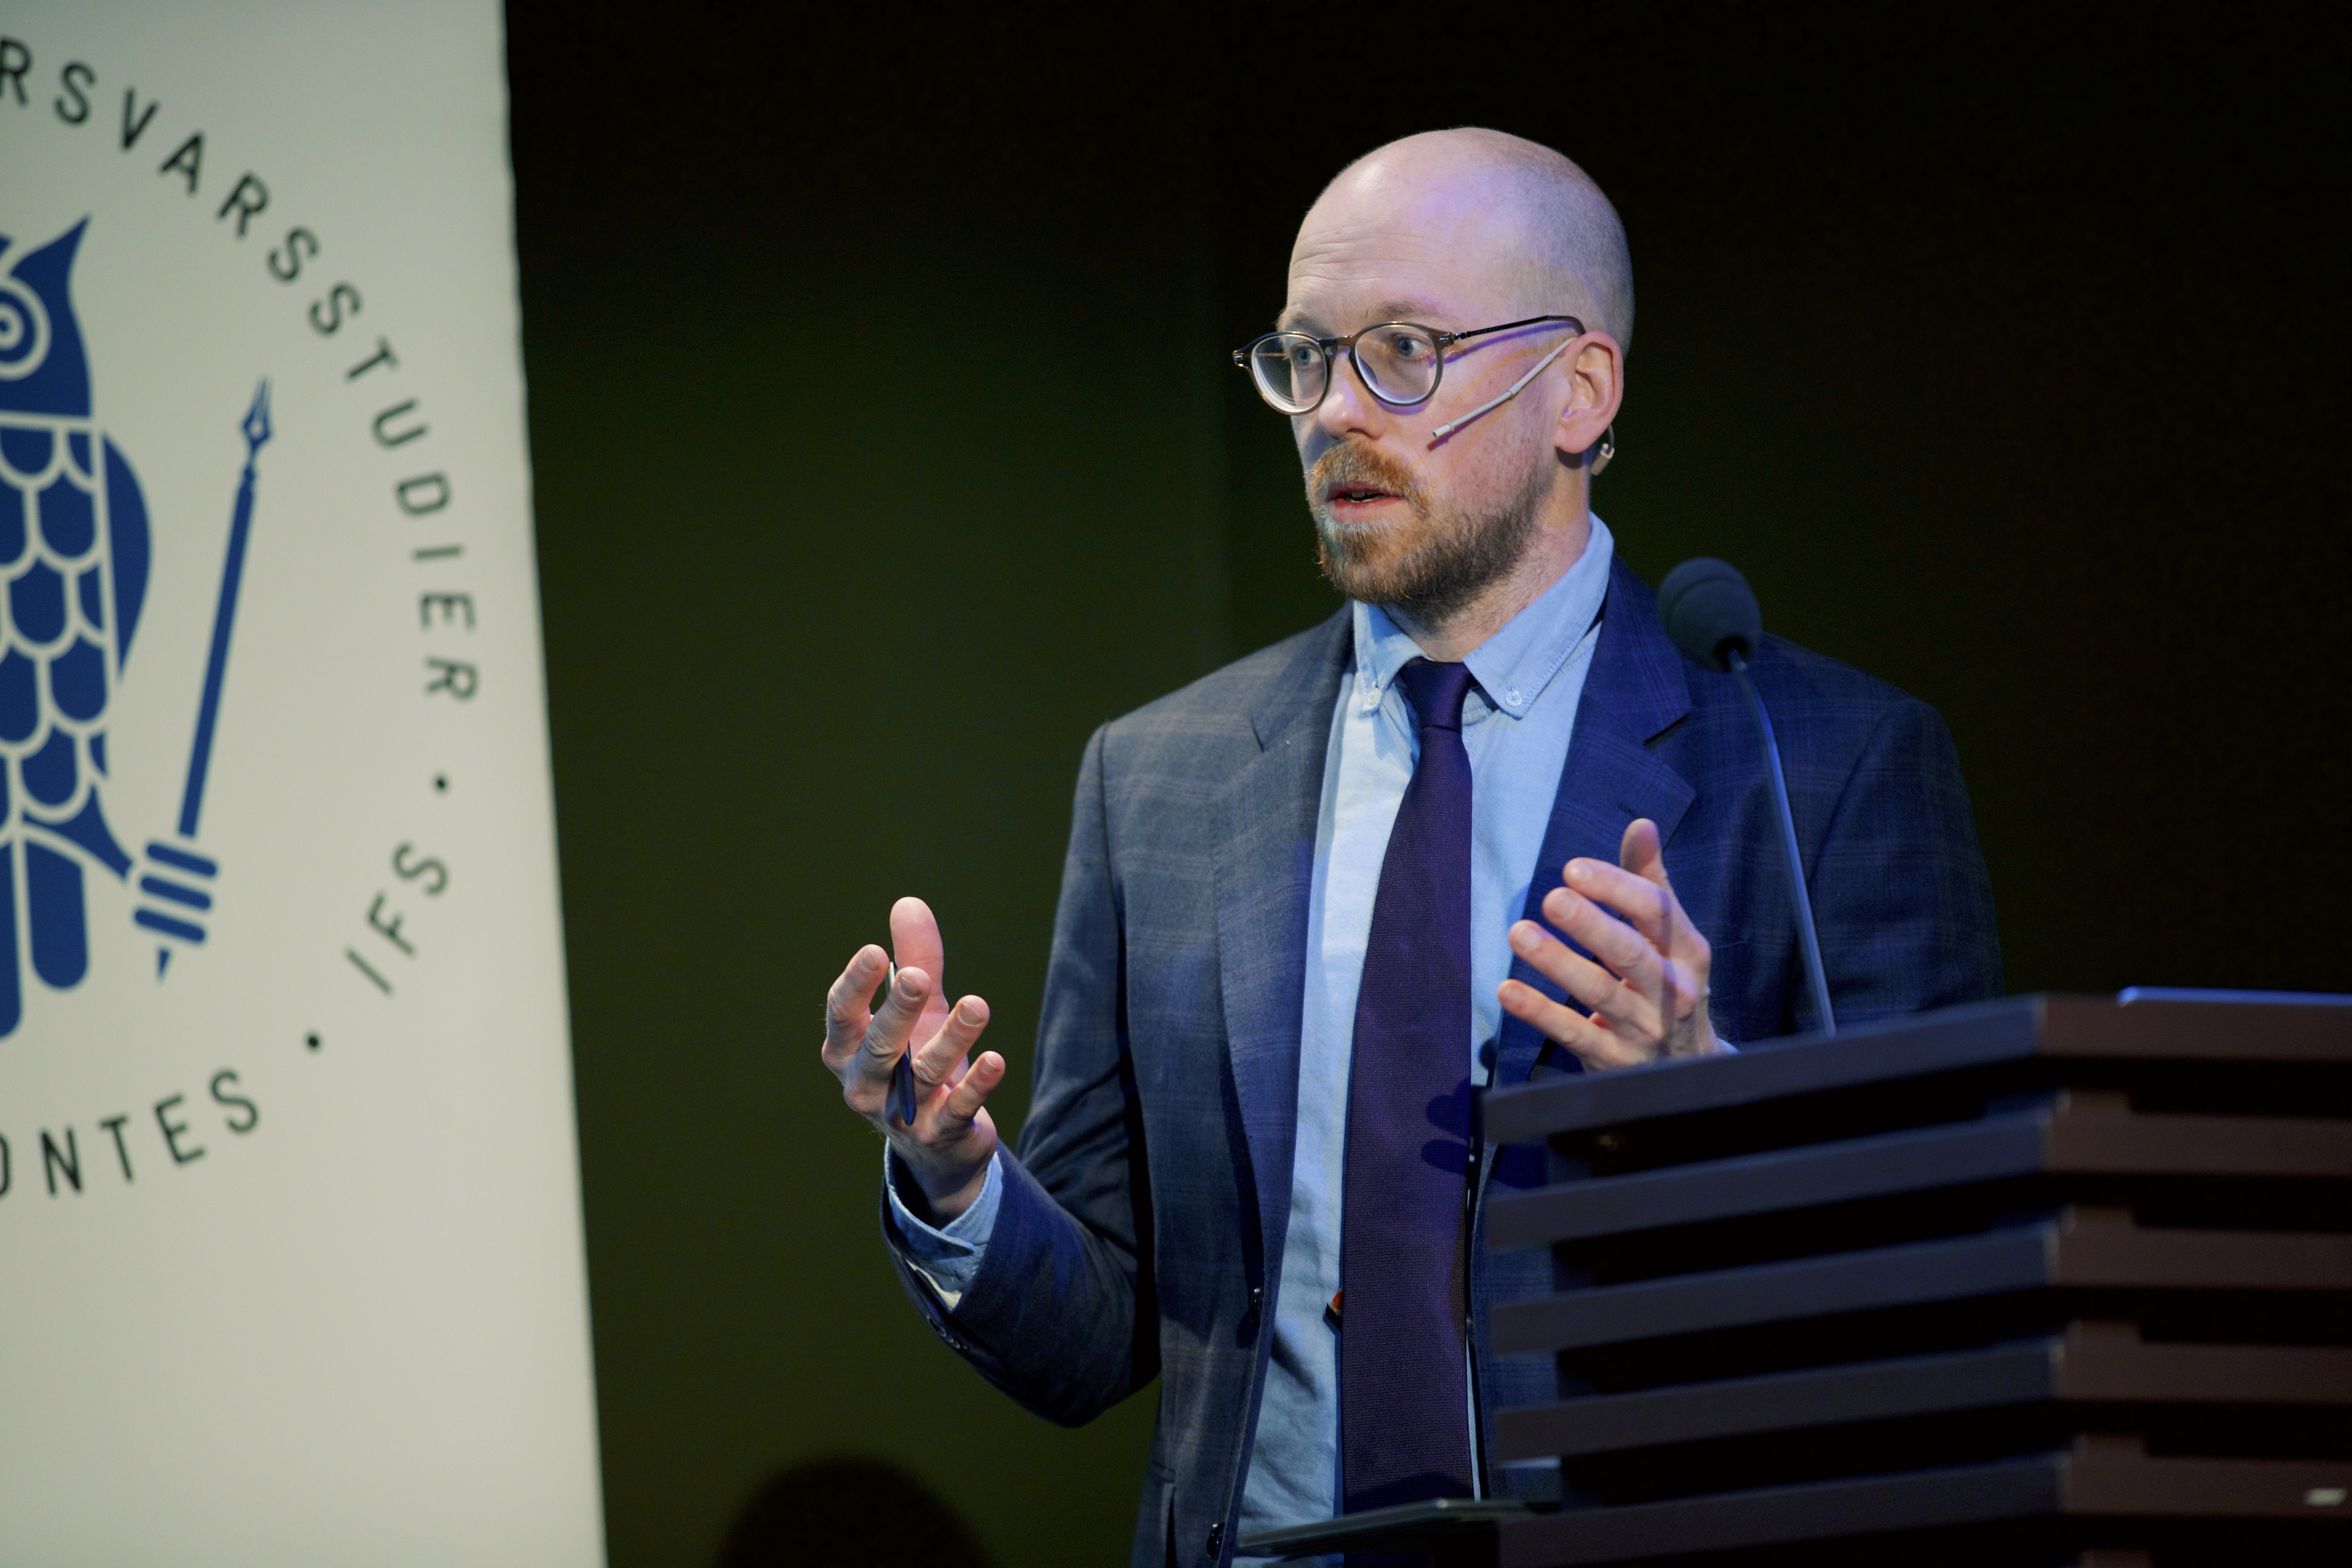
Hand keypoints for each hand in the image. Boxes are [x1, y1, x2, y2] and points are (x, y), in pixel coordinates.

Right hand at [822, 896, 1004, 1219]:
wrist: (937, 1140)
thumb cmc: (915, 1059)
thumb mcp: (917, 1010)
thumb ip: (913, 958)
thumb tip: (909, 903)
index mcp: (847, 1051)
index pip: (842, 1016)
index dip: (855, 985)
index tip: (874, 950)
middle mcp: (864, 1085)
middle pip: (878, 1047)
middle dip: (897, 1011)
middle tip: (917, 976)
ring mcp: (900, 1115)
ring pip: (924, 1075)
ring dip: (952, 1040)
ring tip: (978, 1005)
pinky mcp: (939, 1134)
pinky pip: (957, 1110)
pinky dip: (976, 1086)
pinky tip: (995, 1060)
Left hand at [1498, 818, 1723, 1069]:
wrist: (1688, 1068)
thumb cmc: (1669, 984)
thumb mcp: (1672, 939)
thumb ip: (1651, 883)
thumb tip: (1640, 825)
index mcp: (1688, 952)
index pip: (1657, 912)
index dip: (1617, 887)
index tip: (1573, 868)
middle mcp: (1673, 991)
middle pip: (1632, 953)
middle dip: (1592, 924)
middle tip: (1553, 897)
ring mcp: (1645, 1029)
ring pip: (1600, 994)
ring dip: (1558, 962)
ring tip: (1520, 933)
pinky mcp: (1614, 1059)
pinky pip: (1573, 1034)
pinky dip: (1540, 1012)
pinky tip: (1507, 990)